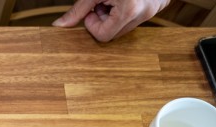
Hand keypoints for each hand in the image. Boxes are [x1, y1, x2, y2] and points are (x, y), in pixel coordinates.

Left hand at [52, 0, 169, 41]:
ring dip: (113, 16)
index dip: (93, 24)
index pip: (103, 36)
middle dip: (103, 20)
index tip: (94, 8)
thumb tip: (59, 25)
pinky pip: (134, 18)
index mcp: (129, 9)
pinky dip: (125, 11)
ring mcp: (151, 11)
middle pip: (113, 34)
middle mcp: (143, 13)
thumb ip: (77, 10)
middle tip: (103, 2)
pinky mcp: (156, 7)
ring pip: (123, 27)